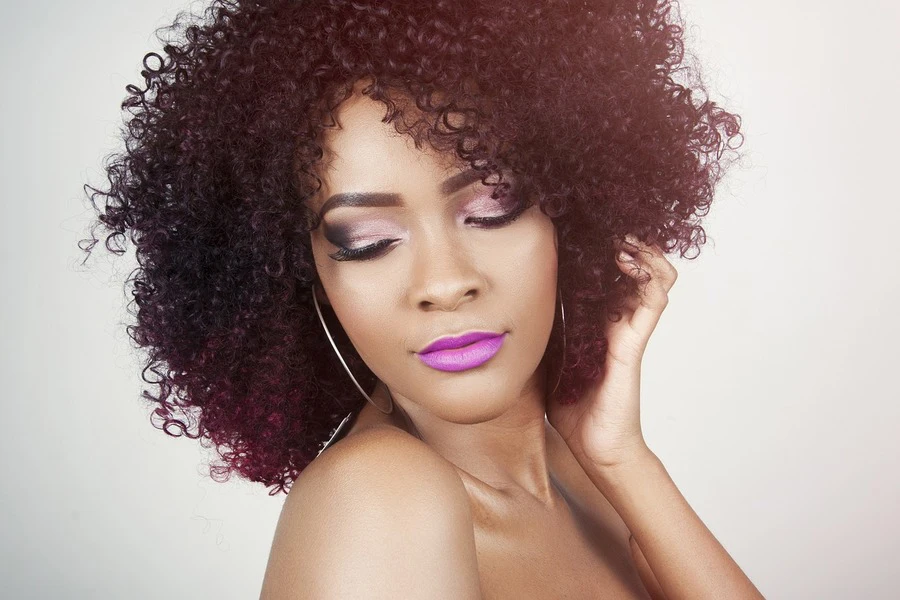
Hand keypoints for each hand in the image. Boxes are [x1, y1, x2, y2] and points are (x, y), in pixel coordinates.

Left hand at [547, 233, 677, 469]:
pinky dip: (647, 272)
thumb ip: (538, 331)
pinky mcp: (634, 343)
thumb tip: (502, 307)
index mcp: (595, 321)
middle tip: (603, 216)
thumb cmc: (572, 407)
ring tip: (622, 231)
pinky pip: (653, 299)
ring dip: (642, 248)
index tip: (577, 222)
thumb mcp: (546, 357)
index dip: (595, 247)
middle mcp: (616, 320)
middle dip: (624, 238)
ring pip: (654, 274)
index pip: (600, 273)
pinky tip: (626, 258)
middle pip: (633, 267)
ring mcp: (630, 330)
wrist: (595, 447)